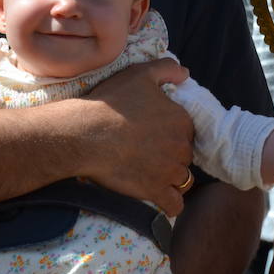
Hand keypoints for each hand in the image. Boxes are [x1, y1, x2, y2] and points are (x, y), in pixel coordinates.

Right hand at [72, 59, 194, 214]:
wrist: (85, 134)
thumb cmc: (112, 102)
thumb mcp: (141, 74)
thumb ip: (167, 69)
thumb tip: (186, 73)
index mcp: (182, 120)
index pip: (187, 131)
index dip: (173, 133)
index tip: (155, 134)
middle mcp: (181, 146)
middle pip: (185, 155)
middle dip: (172, 155)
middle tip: (149, 154)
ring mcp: (169, 170)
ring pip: (183, 179)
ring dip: (172, 178)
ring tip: (153, 175)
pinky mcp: (155, 190)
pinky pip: (174, 204)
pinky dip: (170, 203)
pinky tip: (160, 198)